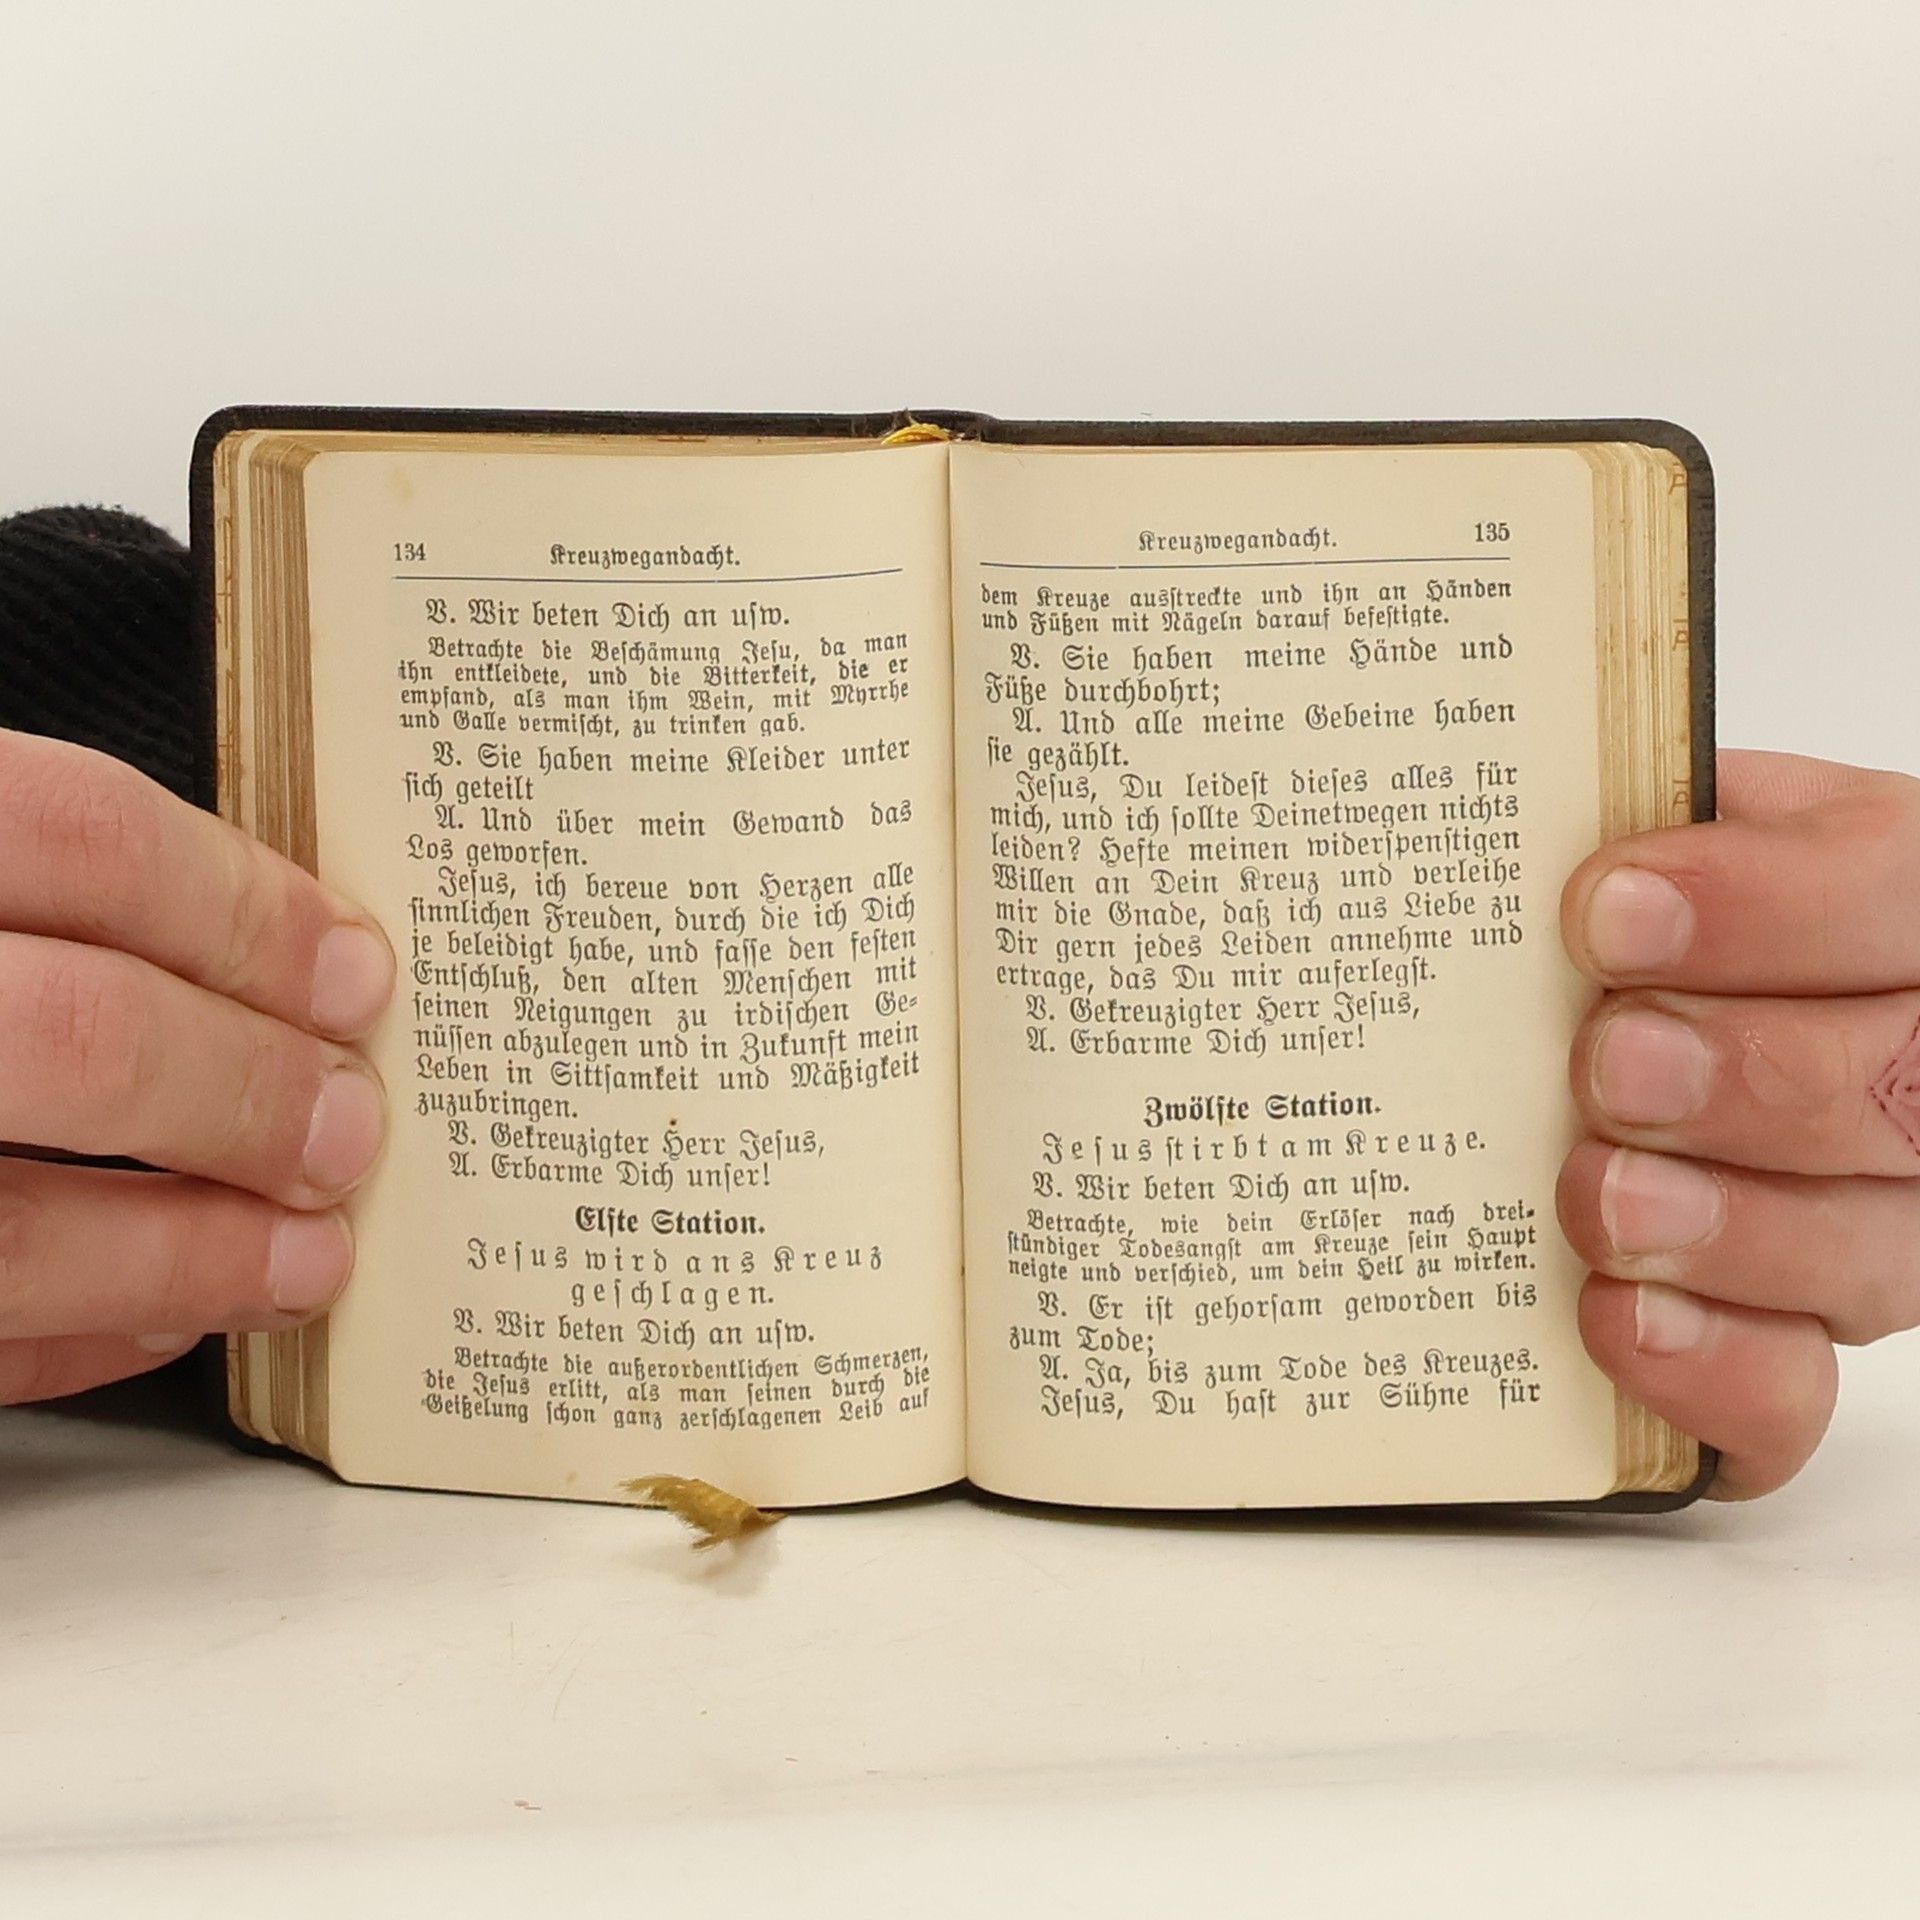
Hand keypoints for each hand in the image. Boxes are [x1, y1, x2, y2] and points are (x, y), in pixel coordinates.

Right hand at [0, 730, 392, 1402]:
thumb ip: (60, 882)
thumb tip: (283, 941)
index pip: (79, 836)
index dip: (243, 908)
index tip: (359, 972)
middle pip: (79, 1038)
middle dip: (249, 1091)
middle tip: (356, 1125)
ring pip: (15, 1236)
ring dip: (192, 1256)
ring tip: (312, 1258)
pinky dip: (75, 1337)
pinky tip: (165, 1314)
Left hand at [1559, 749, 1919, 1496]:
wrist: (1637, 1028)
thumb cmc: (1646, 927)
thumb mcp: (1658, 836)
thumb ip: (1626, 820)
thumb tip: (1519, 825)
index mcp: (1895, 907)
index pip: (1891, 894)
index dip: (1766, 909)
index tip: (1607, 913)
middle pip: (1900, 1090)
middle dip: (1749, 1077)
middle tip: (1610, 1065)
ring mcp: (1882, 1221)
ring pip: (1870, 1250)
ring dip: (1726, 1228)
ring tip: (1600, 1197)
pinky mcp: (1800, 1338)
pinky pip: (1797, 1395)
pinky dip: (1711, 1367)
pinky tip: (1618, 1319)